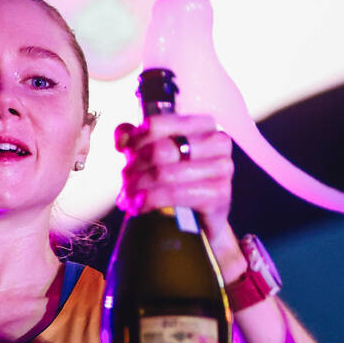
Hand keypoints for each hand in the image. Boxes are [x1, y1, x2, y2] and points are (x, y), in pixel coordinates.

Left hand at [115, 113, 239, 264]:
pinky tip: (138, 207)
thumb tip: (122, 139)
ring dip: (138, 187)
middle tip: (125, 181)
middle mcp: (217, 141)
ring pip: (164, 173)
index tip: (123, 152)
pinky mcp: (219, 193)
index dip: (134, 140)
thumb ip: (134, 138)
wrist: (199, 218)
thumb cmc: (176, 179)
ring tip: (127, 197)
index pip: (157, 125)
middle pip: (159, 151)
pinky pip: (174, 194)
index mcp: (202, 124)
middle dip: (135, 167)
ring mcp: (222, 167)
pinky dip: (149, 201)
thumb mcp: (153, 154)